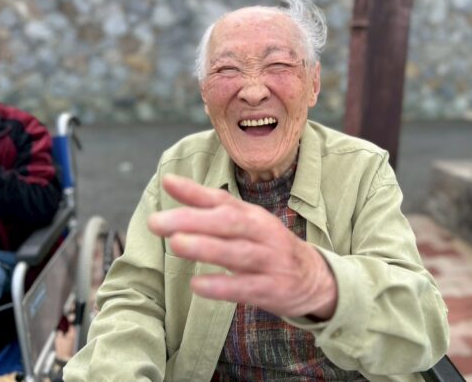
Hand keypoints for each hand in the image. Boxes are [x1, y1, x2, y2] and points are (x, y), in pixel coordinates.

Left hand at [148, 174, 336, 318]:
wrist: (314, 278)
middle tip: (158, 222)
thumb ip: (208, 206)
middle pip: (229, 222)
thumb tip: (169, 182)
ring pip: (238, 252)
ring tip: (175, 245)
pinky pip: (246, 287)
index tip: (167, 183)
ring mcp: (270, 260)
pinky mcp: (273, 288)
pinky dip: (223, 285)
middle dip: (193, 220)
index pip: (223, 199)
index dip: (195, 191)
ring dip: (207, 248)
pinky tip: (197, 284)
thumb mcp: (245, 224)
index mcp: (253, 215)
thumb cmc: (268, 247)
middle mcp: (263, 232)